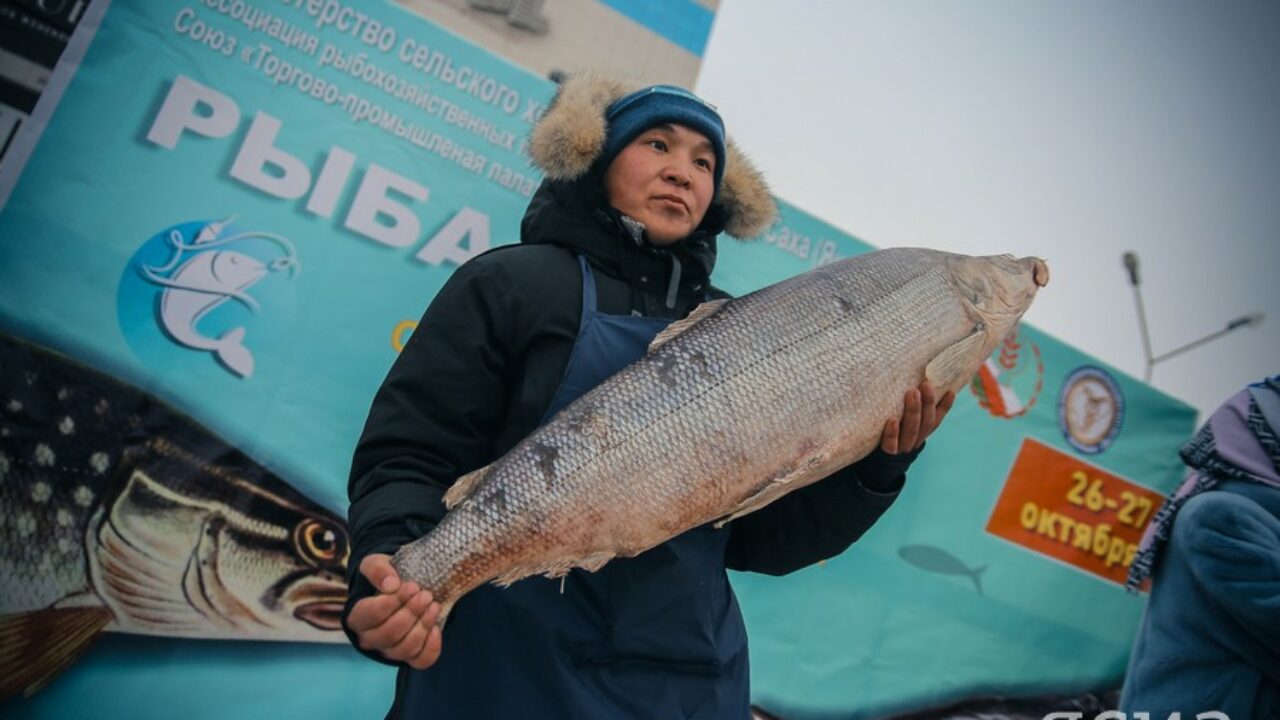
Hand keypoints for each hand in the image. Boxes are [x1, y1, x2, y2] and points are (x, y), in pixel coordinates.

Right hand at [347, 553, 443, 668]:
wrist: (399, 588)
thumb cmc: (385, 577)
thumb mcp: (376, 563)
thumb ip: (378, 570)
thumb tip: (391, 584)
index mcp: (358, 617)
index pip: (371, 615)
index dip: (393, 602)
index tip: (412, 586)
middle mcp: (370, 639)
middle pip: (389, 634)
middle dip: (411, 613)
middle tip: (426, 595)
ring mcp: (389, 651)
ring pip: (405, 648)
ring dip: (423, 626)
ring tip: (434, 606)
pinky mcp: (409, 657)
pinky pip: (421, 660)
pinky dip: (432, 646)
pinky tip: (437, 628)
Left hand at [881, 380, 954, 454]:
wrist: (876, 468)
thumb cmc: (890, 437)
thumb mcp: (902, 424)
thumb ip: (911, 410)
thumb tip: (914, 383)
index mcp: (921, 433)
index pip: (936, 419)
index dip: (945, 406)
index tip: (949, 390)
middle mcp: (915, 440)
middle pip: (926, 422)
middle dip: (928, 402)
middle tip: (925, 384)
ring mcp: (902, 448)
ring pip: (912, 430)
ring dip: (913, 411)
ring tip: (912, 393)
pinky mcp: (887, 454)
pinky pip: (891, 444)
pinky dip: (892, 433)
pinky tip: (892, 420)